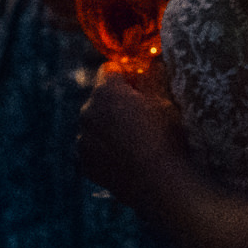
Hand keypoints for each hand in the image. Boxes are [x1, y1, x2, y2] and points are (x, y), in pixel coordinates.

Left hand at [77, 60, 186, 203]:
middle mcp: (86, 112)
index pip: (111, 70)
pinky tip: (126, 158)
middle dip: (118, 102)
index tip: (143, 88)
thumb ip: (152, 74)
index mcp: (105, 91)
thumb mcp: (165, 99)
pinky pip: (93, 147)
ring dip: (109, 126)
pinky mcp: (84, 163)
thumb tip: (149, 62)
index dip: (129, 77)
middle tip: (143, 117)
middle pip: (101, 97)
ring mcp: (82, 139)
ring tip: (136, 142)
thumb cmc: (165, 137)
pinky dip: (105, 148)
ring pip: (96, 123)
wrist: (161, 184)